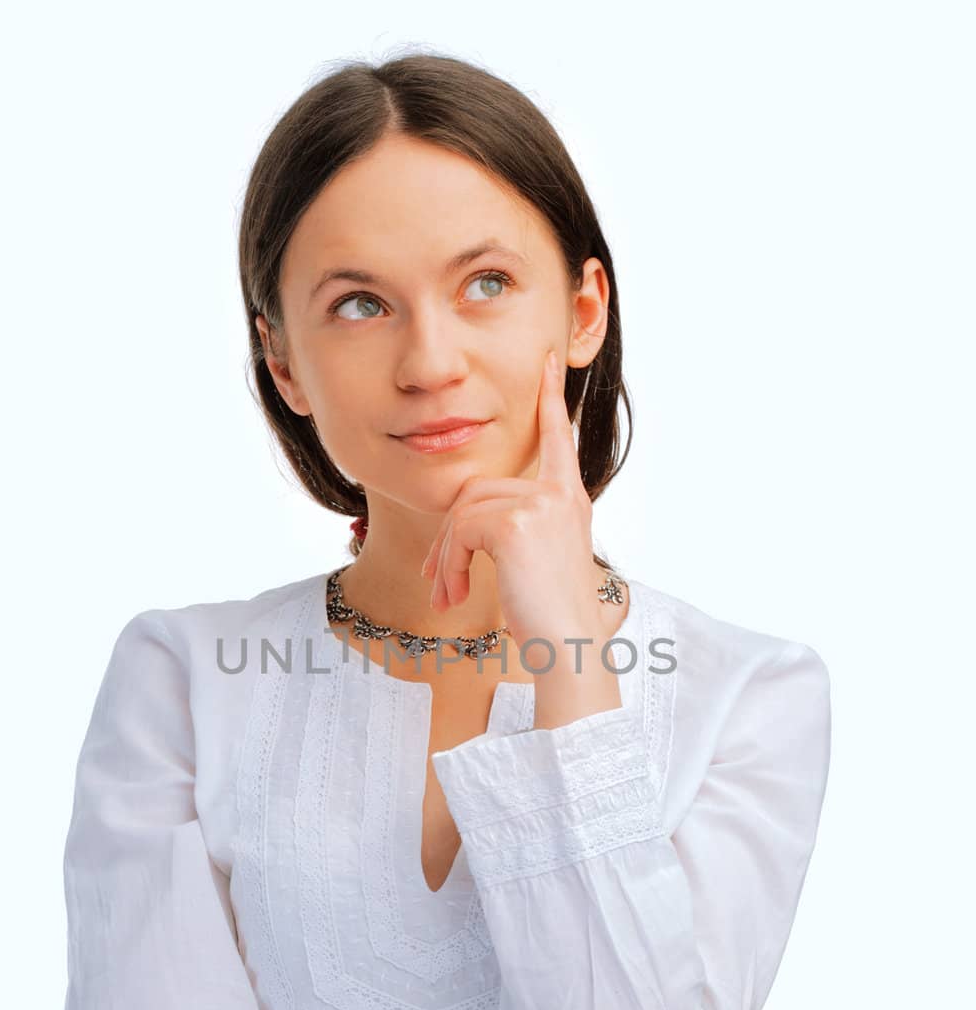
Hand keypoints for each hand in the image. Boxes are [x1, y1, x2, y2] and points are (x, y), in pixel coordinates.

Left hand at [420, 350, 599, 652]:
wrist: (568, 646)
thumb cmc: (552, 617)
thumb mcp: (536, 563)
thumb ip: (514, 528)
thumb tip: (465, 526)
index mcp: (569, 500)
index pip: (557, 438)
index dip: (550, 399)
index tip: (548, 363)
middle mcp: (559, 494)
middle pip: (477, 490)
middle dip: (450, 538)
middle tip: (440, 583)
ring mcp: (540, 504)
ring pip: (463, 512)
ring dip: (445, 558)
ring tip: (448, 596)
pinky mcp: (517, 522)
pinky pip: (460, 530)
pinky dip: (448, 565)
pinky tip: (457, 595)